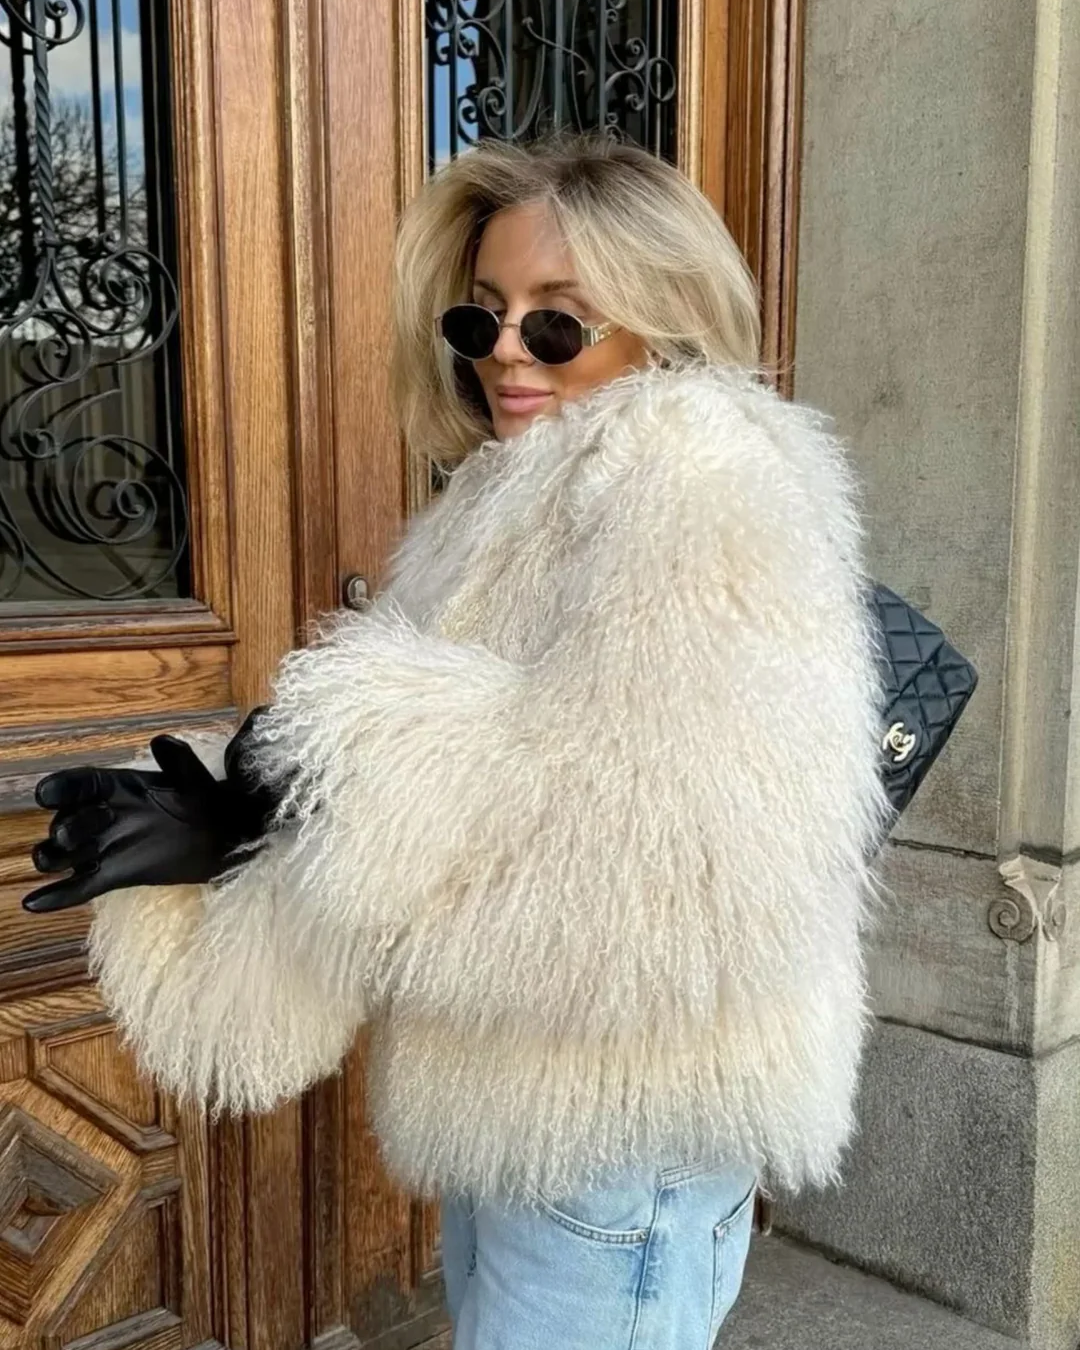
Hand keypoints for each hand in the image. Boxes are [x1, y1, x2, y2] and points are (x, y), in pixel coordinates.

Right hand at [23, 711, 287, 913]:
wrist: (222, 836)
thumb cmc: (204, 800)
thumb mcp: (194, 778)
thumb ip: (179, 760)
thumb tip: (162, 741)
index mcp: (113, 787)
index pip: (78, 785)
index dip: (61, 788)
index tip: (47, 793)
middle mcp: (99, 815)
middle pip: (66, 822)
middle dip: (69, 825)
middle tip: (85, 829)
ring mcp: (102, 847)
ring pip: (60, 854)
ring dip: (55, 856)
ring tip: (60, 857)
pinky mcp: (110, 876)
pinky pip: (77, 887)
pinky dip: (55, 896)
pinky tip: (34, 903)